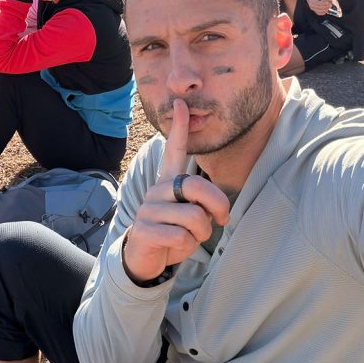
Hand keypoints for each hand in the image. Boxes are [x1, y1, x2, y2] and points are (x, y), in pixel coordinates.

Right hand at [122, 98, 229, 283]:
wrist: (145, 258)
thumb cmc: (173, 232)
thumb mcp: (190, 214)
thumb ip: (201, 204)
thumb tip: (217, 211)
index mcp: (168, 182)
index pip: (173, 150)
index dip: (178, 127)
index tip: (182, 104)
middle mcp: (157, 190)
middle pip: (197, 186)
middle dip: (218, 206)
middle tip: (220, 221)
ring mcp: (148, 209)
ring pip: (194, 217)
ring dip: (201, 233)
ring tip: (192, 237)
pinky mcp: (144, 230)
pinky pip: (181, 237)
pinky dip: (187, 247)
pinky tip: (175, 247)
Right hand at [305, 0, 332, 15]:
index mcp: (311, 1)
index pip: (318, 3)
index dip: (324, 3)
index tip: (328, 2)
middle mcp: (311, 6)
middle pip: (319, 8)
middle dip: (326, 6)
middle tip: (330, 4)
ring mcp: (313, 9)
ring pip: (320, 11)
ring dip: (325, 9)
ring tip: (329, 6)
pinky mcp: (314, 11)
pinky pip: (319, 13)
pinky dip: (324, 12)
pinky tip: (327, 9)